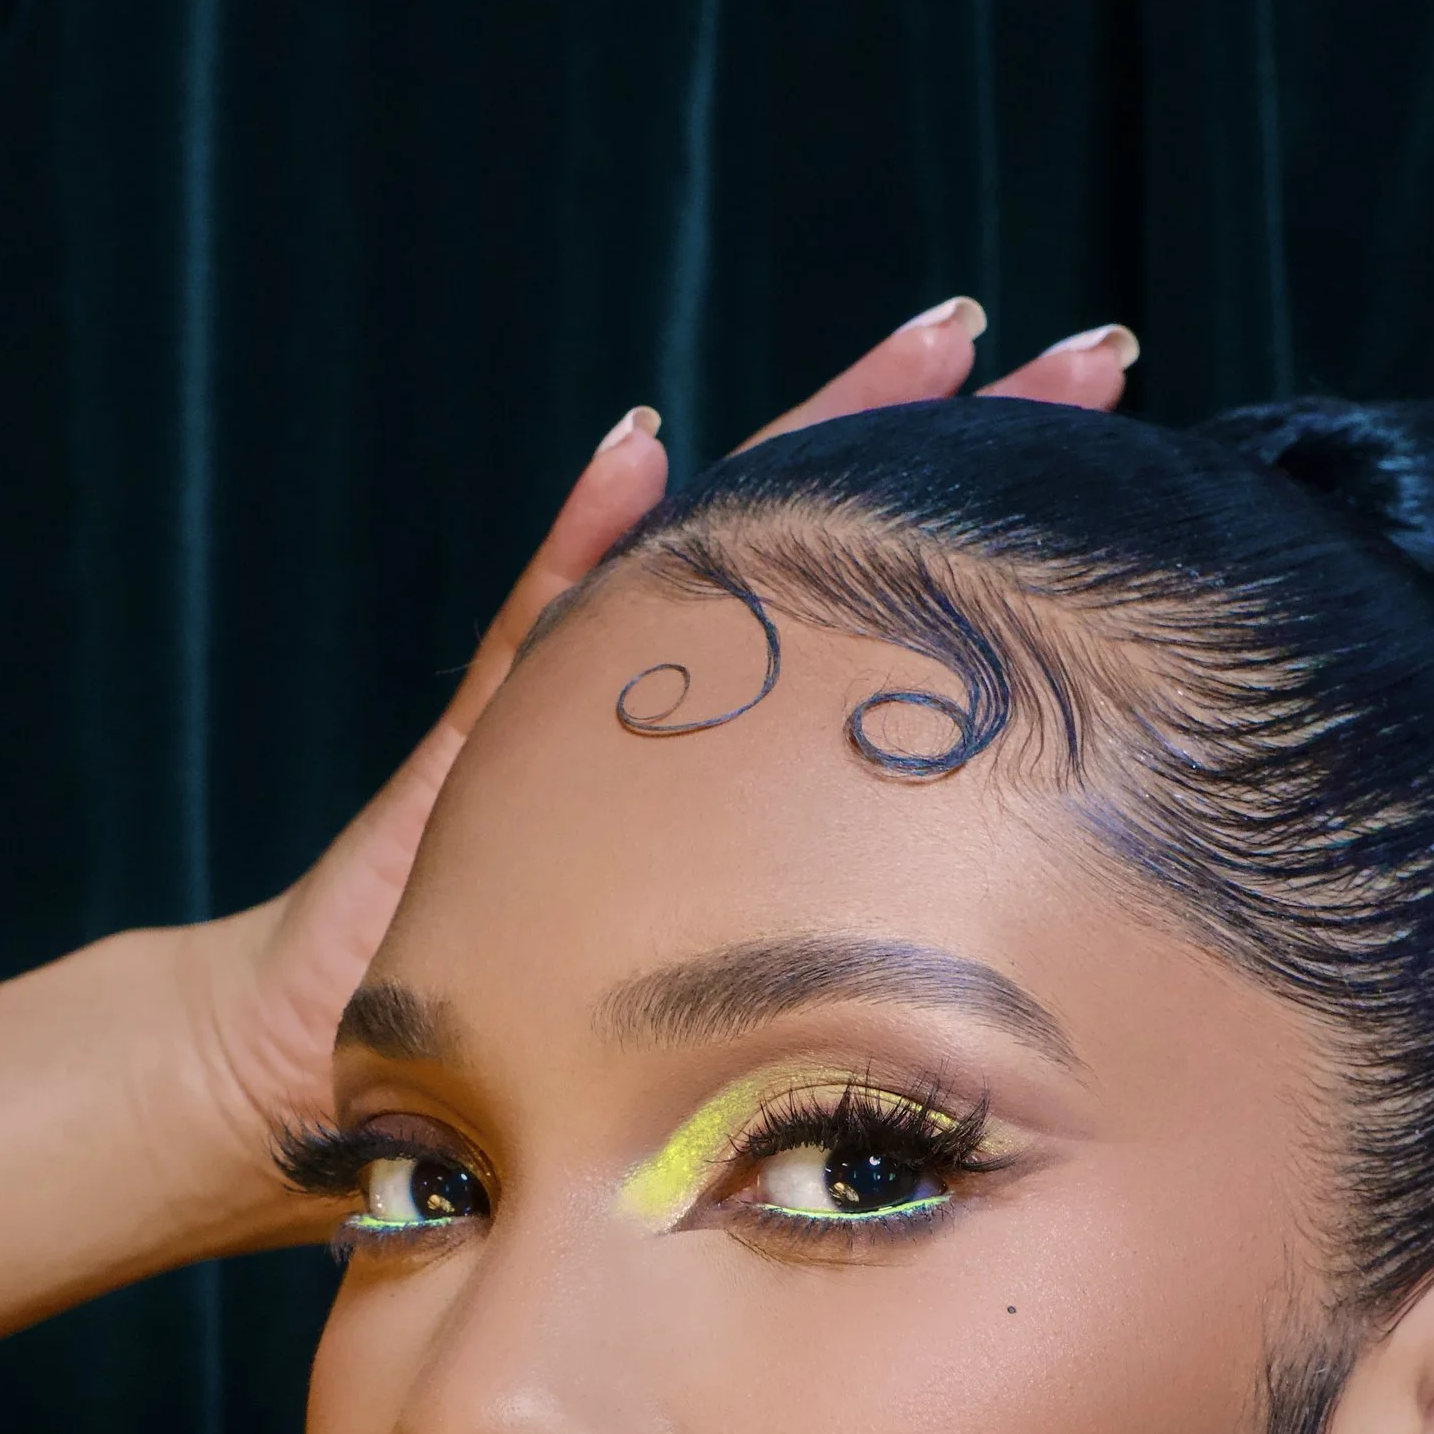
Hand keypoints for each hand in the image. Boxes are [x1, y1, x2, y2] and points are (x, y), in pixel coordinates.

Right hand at [170, 304, 1136, 1172]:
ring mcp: (564, 722)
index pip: (880, 636)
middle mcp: (660, 727)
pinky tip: (637, 451)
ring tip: (939, 341)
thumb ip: (820, 1020)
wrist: (306, 1086)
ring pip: (707, 553)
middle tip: (1098, 354)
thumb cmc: (516, 1092)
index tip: (1126, 478)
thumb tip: (989, 1083)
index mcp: (728, 792)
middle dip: (955, 443)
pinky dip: (584, 541)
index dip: (1000, 558)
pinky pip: (530, 634)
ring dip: (814, 440)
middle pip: (824, 549)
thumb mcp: (718, 1053)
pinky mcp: (470, 754)